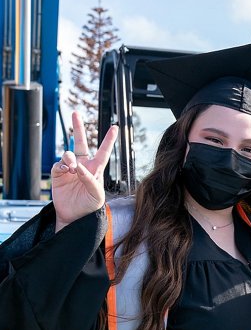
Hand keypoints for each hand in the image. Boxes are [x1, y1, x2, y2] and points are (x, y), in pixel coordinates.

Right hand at [52, 112, 117, 231]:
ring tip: (71, 167)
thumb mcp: (97, 196)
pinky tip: (65, 170)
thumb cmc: (90, 206)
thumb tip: (78, 166)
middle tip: (75, 113)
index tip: (115, 127)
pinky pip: (57, 165)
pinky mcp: (58, 175)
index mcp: (96, 170)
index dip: (108, 140)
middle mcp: (83, 166)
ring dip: (69, 158)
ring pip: (68, 154)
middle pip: (80, 143)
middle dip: (78, 128)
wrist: (74, 216)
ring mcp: (69, 169)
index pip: (103, 152)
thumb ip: (91, 181)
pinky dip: (61, 166)